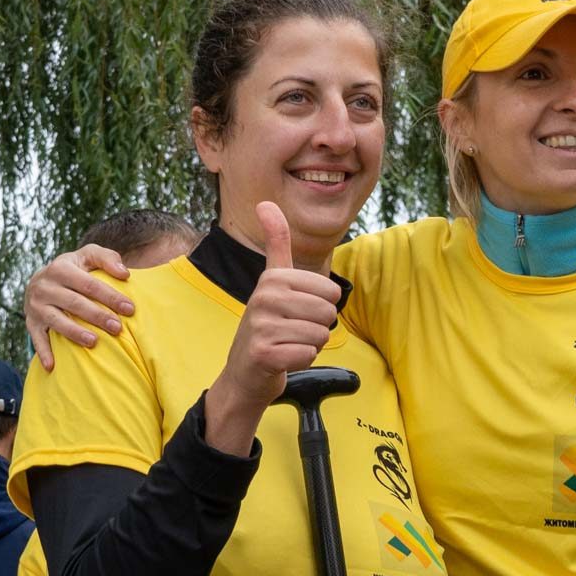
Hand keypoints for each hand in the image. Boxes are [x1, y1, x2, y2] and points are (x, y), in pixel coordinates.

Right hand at [24, 245, 133, 369]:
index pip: (89, 284)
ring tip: (94, 342)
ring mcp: (36, 306)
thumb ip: (107, 258)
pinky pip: (37, 339)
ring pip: (57, 321)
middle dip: (97, 316)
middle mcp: (45, 286)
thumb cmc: (74, 269)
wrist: (40, 281)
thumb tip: (125, 274)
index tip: (130, 309)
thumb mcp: (88, 256)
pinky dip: (44, 352)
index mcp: (61, 268)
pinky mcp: (31, 322)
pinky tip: (52, 366)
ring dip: (75, 333)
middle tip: (118, 328)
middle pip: (75, 303)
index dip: (110, 296)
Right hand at [206, 203, 339, 441]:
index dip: (322, 307)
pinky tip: (281, 359)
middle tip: (292, 331)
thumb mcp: (272, 281)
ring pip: (320, 335)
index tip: (296, 312)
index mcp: (272, 278)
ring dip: (309, 345)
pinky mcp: (263, 354)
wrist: (244, 373)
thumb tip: (265, 202)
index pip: (330, 292)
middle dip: (317, 328)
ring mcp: (261, 326)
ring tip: (286, 344)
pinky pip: (307, 354)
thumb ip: (276, 242)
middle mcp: (264, 298)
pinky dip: (300, 361)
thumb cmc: (267, 325)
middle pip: (328, 313)